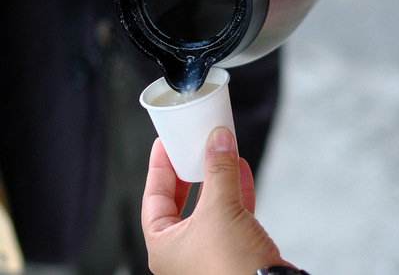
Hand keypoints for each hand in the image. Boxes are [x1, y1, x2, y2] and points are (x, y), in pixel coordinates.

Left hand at [142, 128, 290, 274]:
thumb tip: (218, 140)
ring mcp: (209, 249)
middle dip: (189, 170)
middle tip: (191, 146)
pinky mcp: (234, 248)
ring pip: (209, 203)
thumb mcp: (220, 209)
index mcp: (164, 244)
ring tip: (219, 150)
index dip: (160, 166)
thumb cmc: (229, 268)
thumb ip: (219, 170)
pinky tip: (240, 169)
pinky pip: (232, 211)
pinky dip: (236, 188)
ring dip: (216, 175)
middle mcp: (183, 248)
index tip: (165, 143)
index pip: (154, 196)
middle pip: (181, 198)